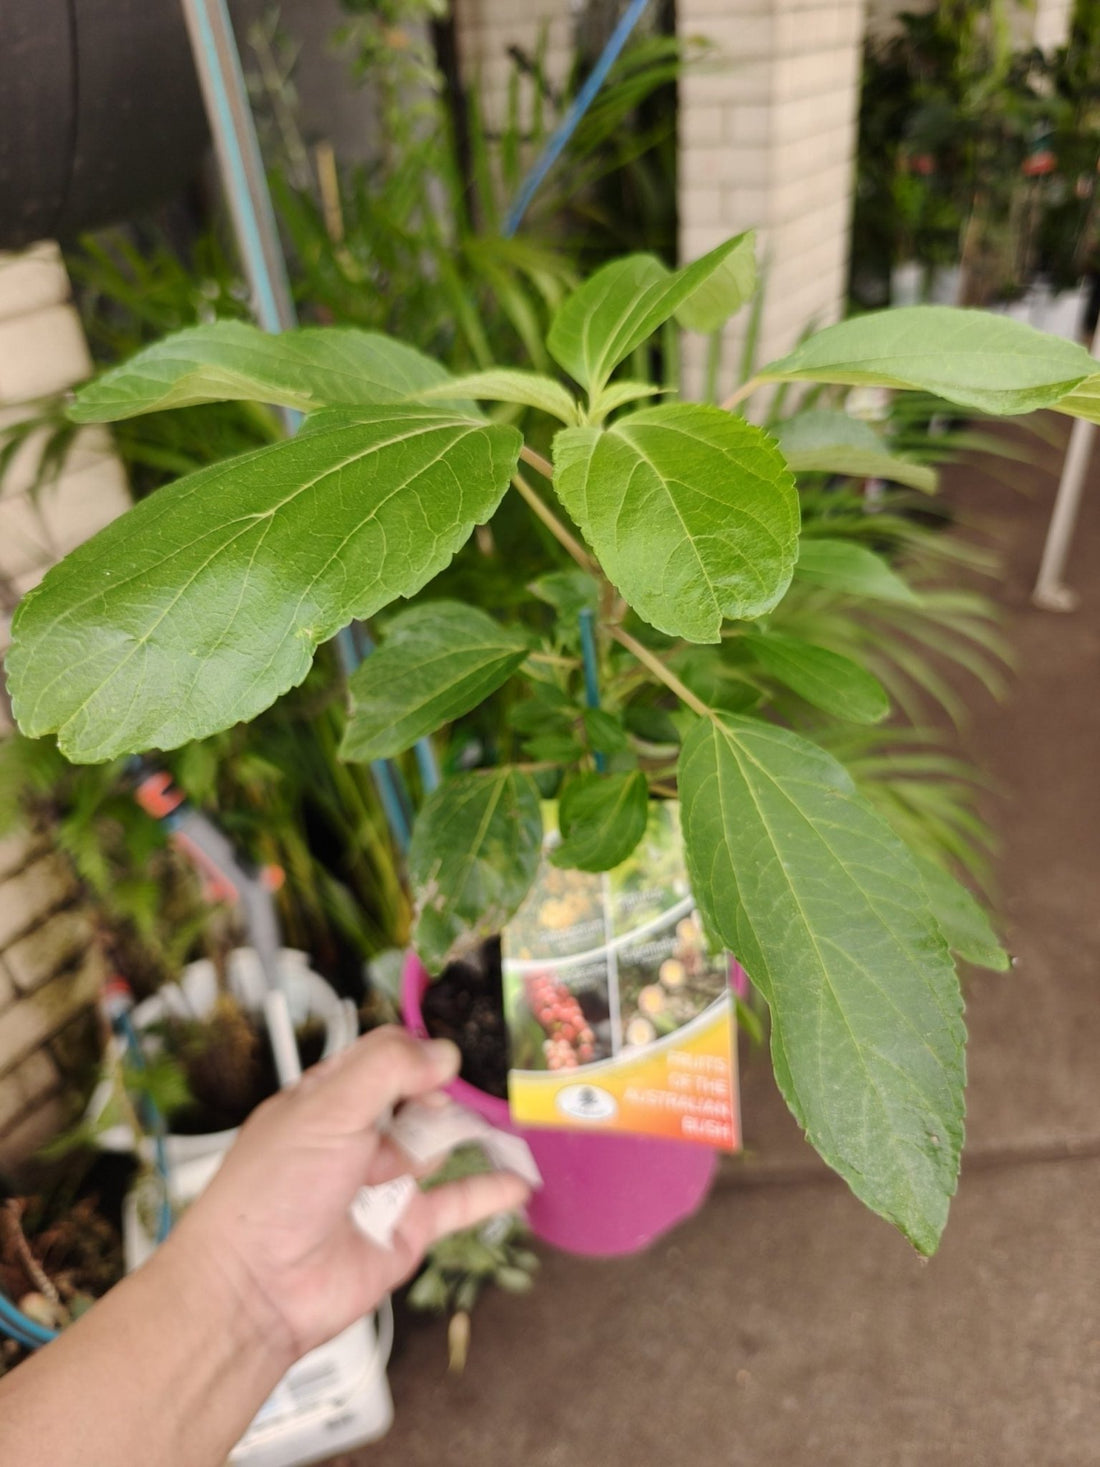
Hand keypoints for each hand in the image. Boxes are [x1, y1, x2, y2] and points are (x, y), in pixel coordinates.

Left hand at [168, 1026, 529, 1363]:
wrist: (256, 1290)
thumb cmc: (272, 1189)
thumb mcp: (326, 1108)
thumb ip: (388, 1069)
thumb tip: (446, 1053)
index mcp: (328, 1098)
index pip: (383, 1058)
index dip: (417, 1052)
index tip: (452, 1053)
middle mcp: (358, 1136)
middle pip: (420, 1098)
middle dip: (452, 1090)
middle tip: (488, 1083)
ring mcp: (385, 1182)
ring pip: (442, 1144)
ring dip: (477, 1131)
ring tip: (516, 1117)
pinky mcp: (407, 1228)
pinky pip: (458, 1202)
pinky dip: (492, 1189)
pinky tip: (521, 1179)